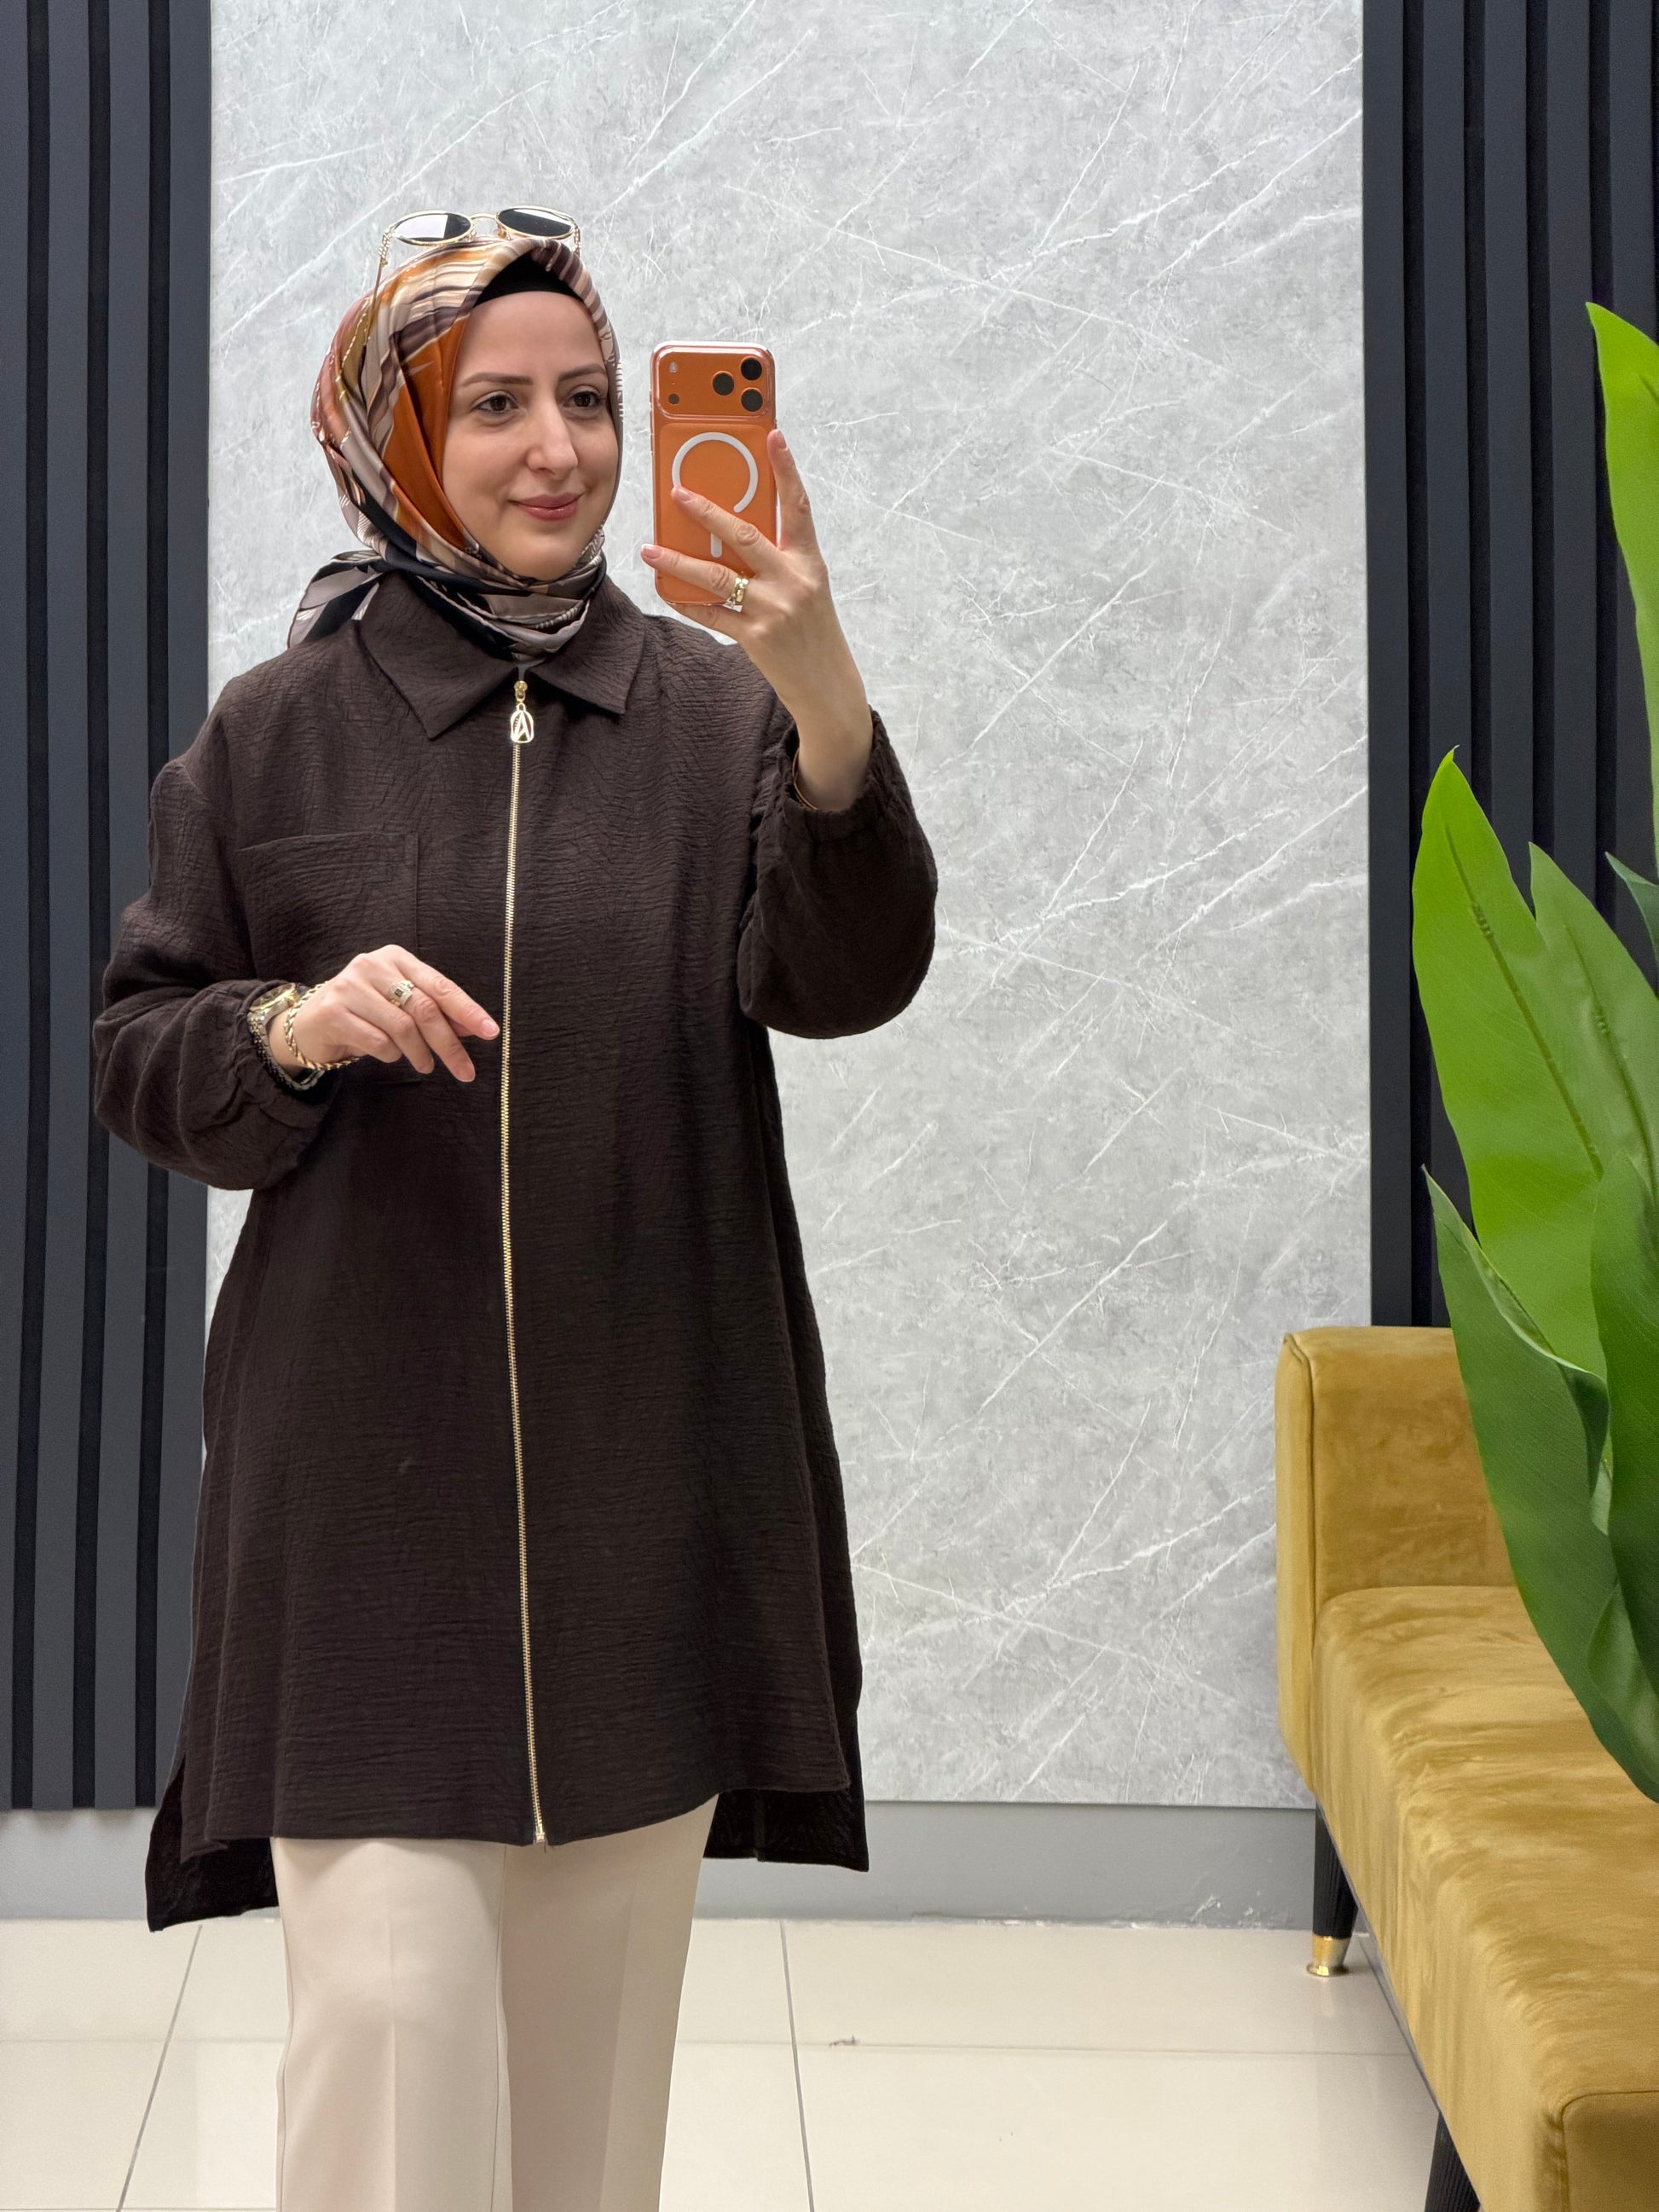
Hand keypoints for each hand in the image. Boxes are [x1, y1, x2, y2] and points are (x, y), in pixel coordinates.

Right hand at [268, 946, 498, 1081]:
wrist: (310, 1022)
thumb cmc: (366, 1012)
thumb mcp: (402, 1005)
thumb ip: (436, 1011)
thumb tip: (474, 1026)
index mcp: (396, 957)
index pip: (440, 985)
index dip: (468, 1010)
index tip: (491, 1032)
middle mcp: (372, 965)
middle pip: (423, 1008)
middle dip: (449, 1043)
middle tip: (465, 1070)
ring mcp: (349, 987)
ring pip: (402, 1027)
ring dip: (420, 1053)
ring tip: (425, 1064)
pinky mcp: (333, 1012)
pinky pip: (378, 1042)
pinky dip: (391, 1055)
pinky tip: (390, 1055)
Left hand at [641, 429, 873, 809]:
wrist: (828, 686)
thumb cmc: (813, 632)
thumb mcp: (807, 588)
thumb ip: (777, 560)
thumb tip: (730, 532)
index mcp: (810, 563)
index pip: (799, 507)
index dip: (787, 469)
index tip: (772, 435)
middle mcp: (793, 582)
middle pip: (745, 536)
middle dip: (708, 511)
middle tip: (678, 491)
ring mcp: (773, 611)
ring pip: (717, 576)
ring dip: (678, 559)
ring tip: (649, 547)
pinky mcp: (755, 637)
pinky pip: (710, 614)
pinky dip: (685, 600)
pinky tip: (664, 588)